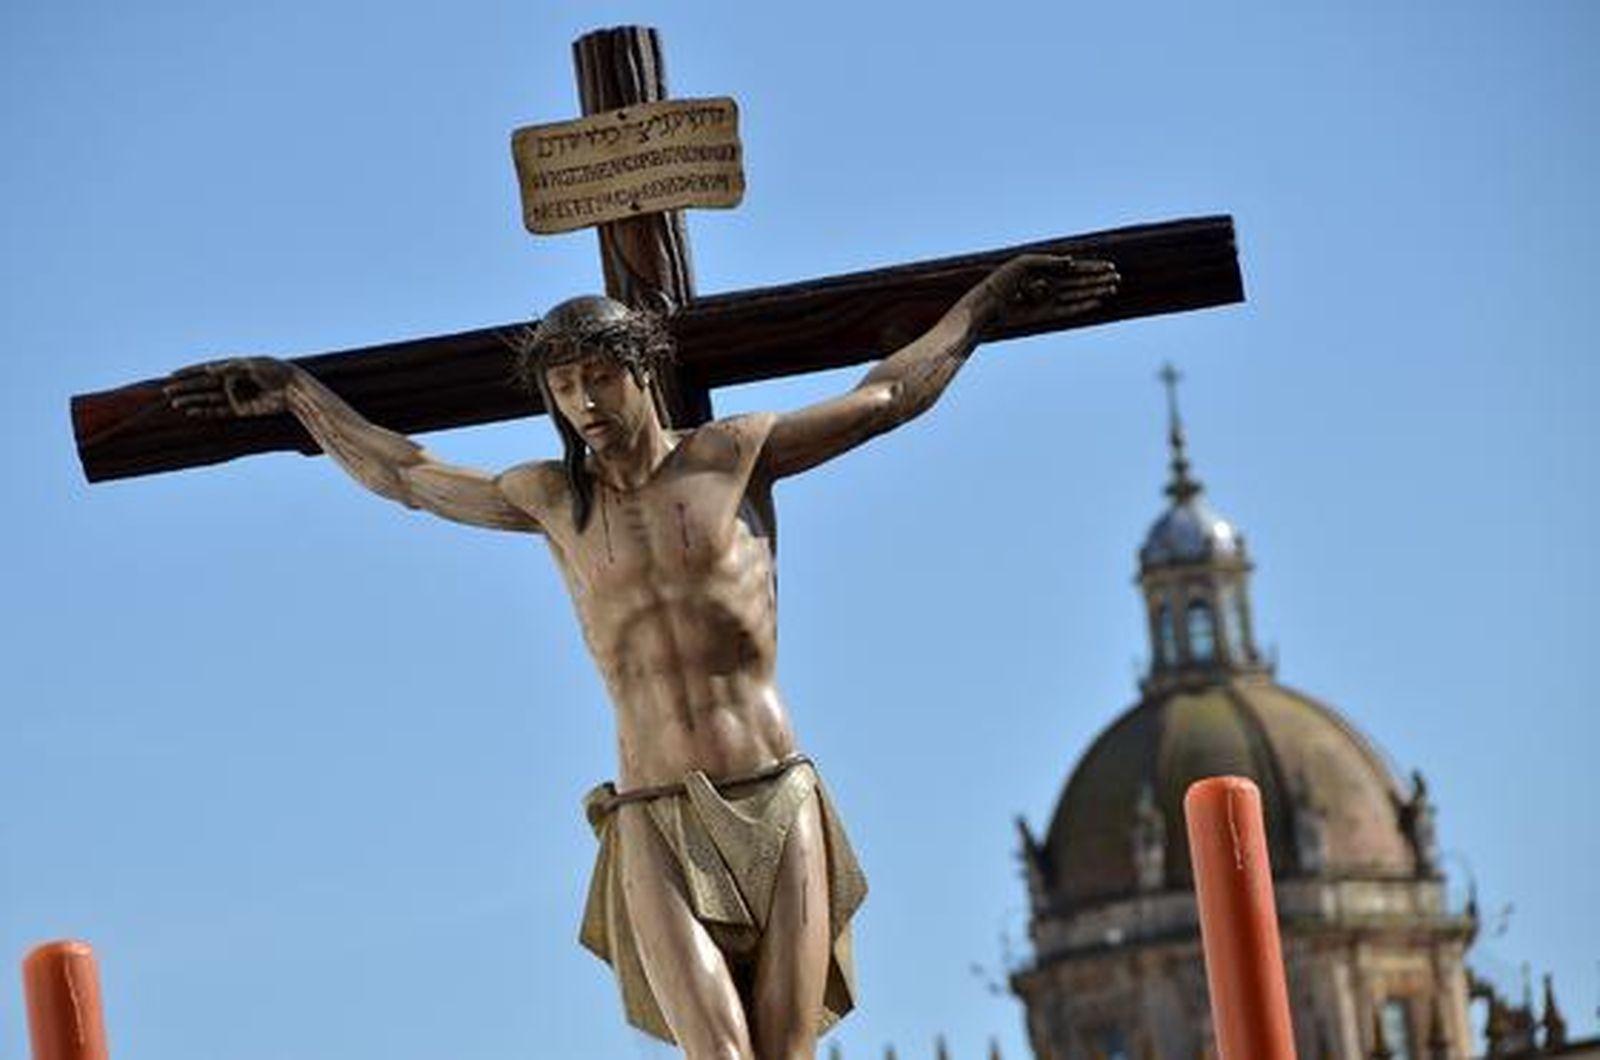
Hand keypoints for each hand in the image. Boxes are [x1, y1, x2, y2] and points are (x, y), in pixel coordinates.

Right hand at [163, 357, 293, 418]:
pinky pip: (218, 412)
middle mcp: (231, 382)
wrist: (294, 390)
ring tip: (174, 403)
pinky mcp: (240, 411)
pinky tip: (191, 412)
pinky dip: (205, 412)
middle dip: (185, 388)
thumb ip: (230, 367)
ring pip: (207, 399)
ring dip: (191, 400)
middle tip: (166, 391)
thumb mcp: (253, 365)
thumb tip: (208, 370)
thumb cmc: (275, 372)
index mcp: (233, 367)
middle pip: (203, 385)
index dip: (189, 372)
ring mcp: (235, 397)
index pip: (205, 370)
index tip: (172, 374)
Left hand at [983, 253, 1119, 329]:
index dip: (1093, 267)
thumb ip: (1048, 261)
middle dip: (1099, 279)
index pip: (1076, 268)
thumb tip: (1070, 261)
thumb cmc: (1004, 280)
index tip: (1109, 266)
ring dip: (1095, 291)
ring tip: (1112, 288)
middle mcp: (1051, 285)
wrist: (990, 303)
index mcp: (1046, 270)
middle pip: (1081, 281)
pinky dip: (1083, 305)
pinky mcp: (1047, 314)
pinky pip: (1069, 309)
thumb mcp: (1024, 263)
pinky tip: (1097, 302)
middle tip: (1117, 278)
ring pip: (1079, 294)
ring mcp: (1050, 299)